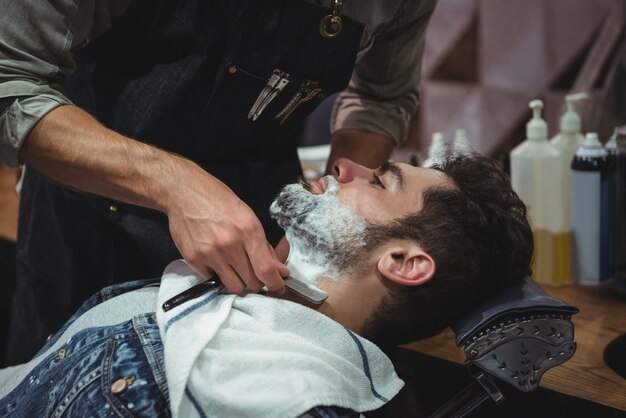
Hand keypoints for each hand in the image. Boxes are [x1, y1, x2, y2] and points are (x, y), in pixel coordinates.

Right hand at [167, 169, 288, 294]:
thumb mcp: (248, 217)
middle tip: (253, 271)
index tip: (278, 287)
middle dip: (256, 281)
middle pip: (251, 283)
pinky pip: (213, 279)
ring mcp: (210, 254)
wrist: (184, 193)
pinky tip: (216, 260)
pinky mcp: (193, 259)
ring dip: (239, 281)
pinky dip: (218, 274)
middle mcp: (230, 245)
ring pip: (234, 287)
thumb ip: (264, 247)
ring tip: (235, 267)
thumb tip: (280, 271)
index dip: (275, 284)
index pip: (266, 269)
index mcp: (249, 231)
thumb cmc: (220, 201)